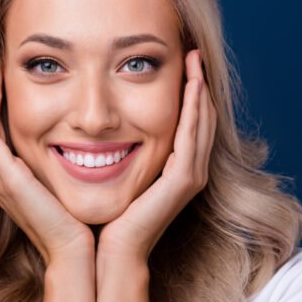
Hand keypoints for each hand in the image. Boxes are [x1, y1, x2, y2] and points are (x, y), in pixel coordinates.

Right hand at [0, 58, 93, 265]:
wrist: (80, 255)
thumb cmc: (86, 224)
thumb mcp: (77, 186)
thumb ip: (72, 166)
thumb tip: (92, 141)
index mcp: (14, 181)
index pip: (3, 132)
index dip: (5, 103)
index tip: (17, 74)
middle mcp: (0, 178)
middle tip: (1, 59)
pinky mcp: (5, 177)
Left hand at [97, 49, 216, 262]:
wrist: (108, 251)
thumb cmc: (105, 214)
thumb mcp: (116, 173)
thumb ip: (122, 150)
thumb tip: (100, 124)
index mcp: (176, 169)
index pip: (189, 122)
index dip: (188, 91)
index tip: (179, 61)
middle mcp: (189, 171)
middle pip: (202, 118)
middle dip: (198, 83)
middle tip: (192, 51)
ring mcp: (190, 176)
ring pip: (201, 122)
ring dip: (199, 88)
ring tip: (194, 58)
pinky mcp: (184, 180)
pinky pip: (191, 135)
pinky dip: (194, 108)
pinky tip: (191, 84)